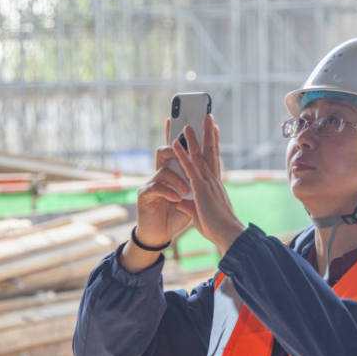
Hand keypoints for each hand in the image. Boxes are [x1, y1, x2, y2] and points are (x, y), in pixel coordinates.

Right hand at [120, 119, 194, 272]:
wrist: (160, 235)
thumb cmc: (176, 215)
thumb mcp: (192, 198)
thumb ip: (198, 184)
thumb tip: (211, 170)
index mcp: (175, 173)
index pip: (180, 150)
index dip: (185, 135)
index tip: (192, 120)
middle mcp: (162, 174)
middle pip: (166, 151)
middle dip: (174, 143)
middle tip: (184, 136)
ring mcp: (152, 183)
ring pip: (163, 170)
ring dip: (176, 179)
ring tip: (185, 191)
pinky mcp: (145, 195)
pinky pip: (156, 187)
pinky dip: (168, 192)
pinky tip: (177, 199)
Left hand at [173, 115, 245, 254]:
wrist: (228, 235)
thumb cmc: (217, 229)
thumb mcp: (199, 216)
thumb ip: (191, 207)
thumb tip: (181, 204)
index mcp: (215, 185)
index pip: (214, 160)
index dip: (214, 144)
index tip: (214, 130)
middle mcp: (214, 180)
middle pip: (210, 151)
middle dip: (208, 133)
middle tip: (207, 116)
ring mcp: (208, 182)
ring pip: (199, 155)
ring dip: (192, 139)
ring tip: (185, 123)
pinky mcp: (201, 188)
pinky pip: (189, 167)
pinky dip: (182, 154)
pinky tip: (175, 143)